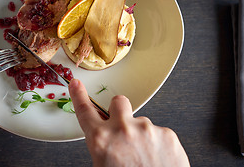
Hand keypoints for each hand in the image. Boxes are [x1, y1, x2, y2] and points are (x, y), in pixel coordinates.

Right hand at [69, 79, 189, 166]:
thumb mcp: (102, 164)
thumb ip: (101, 145)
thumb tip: (103, 138)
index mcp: (101, 139)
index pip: (85, 111)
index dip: (79, 95)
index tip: (76, 85)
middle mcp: (123, 129)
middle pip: (118, 101)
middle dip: (119, 111)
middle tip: (122, 127)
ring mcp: (147, 129)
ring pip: (141, 121)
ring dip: (140, 134)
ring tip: (144, 156)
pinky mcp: (167, 133)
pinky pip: (158, 132)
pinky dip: (157, 143)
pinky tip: (156, 158)